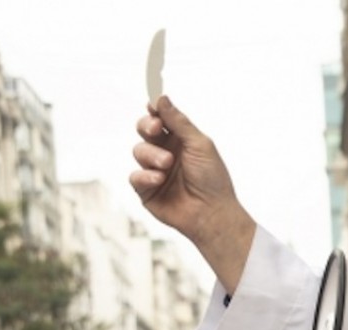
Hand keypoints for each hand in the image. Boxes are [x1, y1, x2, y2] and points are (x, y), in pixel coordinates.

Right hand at [130, 96, 255, 289]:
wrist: (212, 213)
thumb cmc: (212, 179)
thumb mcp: (199, 144)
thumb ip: (179, 122)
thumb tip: (161, 98)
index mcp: (181, 140)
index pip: (161, 118)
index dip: (155, 110)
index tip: (153, 105)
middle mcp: (166, 153)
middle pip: (144, 130)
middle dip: (147, 126)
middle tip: (156, 129)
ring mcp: (155, 171)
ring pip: (138, 151)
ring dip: (152, 155)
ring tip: (167, 164)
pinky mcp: (146, 190)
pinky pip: (135, 176)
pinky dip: (145, 176)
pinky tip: (159, 179)